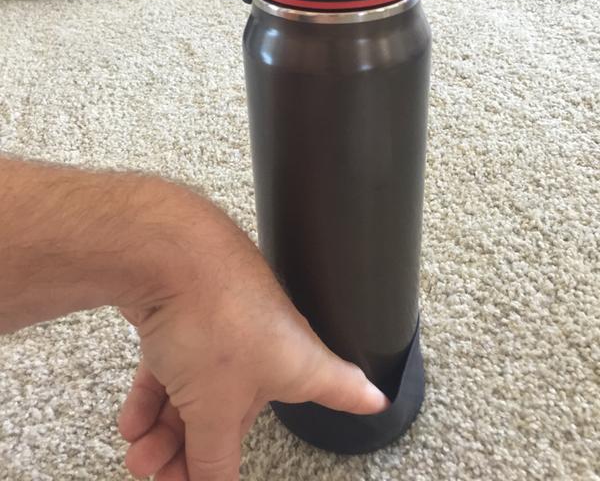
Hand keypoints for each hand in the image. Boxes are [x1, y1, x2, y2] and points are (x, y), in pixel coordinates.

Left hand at [118, 190, 387, 480]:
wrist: (169, 253)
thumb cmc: (215, 318)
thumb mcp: (215, 409)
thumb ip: (213, 457)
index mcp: (294, 363)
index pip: (337, 385)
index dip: (356, 397)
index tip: (375, 400)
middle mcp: (265, 344)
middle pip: (240, 412)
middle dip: (202, 451)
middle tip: (168, 479)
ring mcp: (223, 327)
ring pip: (199, 392)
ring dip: (168, 433)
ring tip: (139, 459)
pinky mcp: (185, 314)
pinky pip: (171, 367)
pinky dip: (152, 399)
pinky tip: (132, 425)